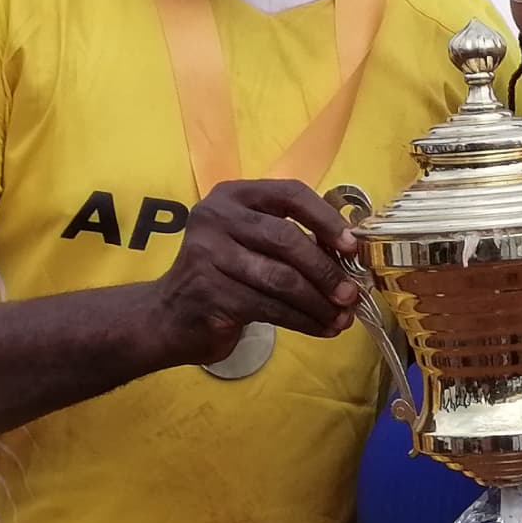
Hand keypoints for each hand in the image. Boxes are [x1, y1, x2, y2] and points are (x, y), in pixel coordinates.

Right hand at [152, 179, 359, 365]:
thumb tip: (349, 258)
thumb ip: (289, 239)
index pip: (290, 194)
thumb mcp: (250, 243)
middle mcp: (216, 217)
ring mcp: (209, 254)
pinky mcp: (211, 293)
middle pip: (286, 239)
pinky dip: (303, 321)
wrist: (168, 315)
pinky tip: (321, 329)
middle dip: (325, 270)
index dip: (327, 219)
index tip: (353, 246)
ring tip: (341, 319)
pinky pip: (270, 307)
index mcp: (233, 195)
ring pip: (281, 279)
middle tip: (351, 295)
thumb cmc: (222, 275)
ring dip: (318, 303)